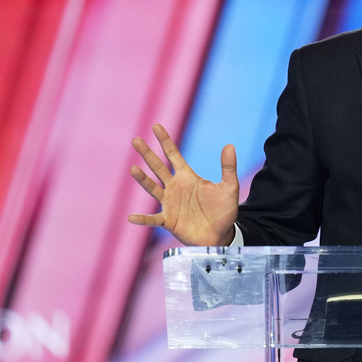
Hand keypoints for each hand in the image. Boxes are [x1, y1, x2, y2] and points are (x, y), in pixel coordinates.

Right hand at [128, 123, 239, 245]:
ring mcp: (170, 203)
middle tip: (136, 140)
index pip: (174, 155)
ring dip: (143, 179)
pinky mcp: (168, 220)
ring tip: (133, 169)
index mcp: (188, 177)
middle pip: (158, 167)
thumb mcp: (229, 187)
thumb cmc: (224, 211)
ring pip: (152, 188)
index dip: (165, 141)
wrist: (221, 234)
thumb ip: (228, 167)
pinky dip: (142, 219)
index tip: (156, 126)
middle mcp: (175, 187)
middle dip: (148, 154)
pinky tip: (131, 217)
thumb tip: (229, 145)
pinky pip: (152, 219)